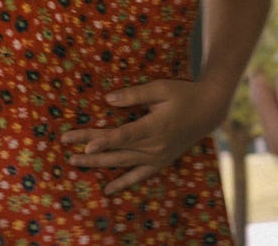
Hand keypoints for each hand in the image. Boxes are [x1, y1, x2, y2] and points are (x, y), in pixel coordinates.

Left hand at [61, 79, 226, 194]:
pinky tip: (108, 190)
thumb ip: (135, 95)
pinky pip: (139, 176)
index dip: (103, 141)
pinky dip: (123, 183)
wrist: (209, 110)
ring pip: (123, 163)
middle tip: (68, 151)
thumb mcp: (161, 88)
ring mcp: (158, 156)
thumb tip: (109, 99)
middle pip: (117, 150)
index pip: (123, 136)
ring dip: (98, 164)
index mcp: (155, 126)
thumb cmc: (185, 94)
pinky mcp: (161, 161)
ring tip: (76, 162)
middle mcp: (155, 145)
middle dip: (91, 152)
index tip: (84, 145)